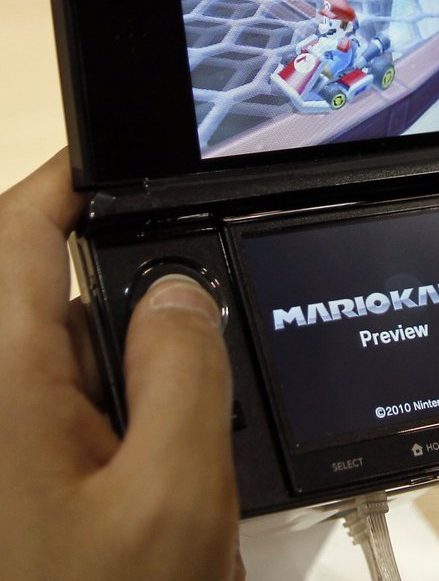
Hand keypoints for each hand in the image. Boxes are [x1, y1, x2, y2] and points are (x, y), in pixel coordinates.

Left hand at [0, 151, 243, 580]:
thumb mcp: (169, 501)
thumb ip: (184, 375)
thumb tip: (178, 290)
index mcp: (1, 380)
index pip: (19, 231)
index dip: (68, 178)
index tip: (121, 156)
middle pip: (56, 298)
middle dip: (133, 301)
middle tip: (199, 344)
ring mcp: (6, 436)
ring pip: (71, 361)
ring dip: (134, 374)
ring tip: (180, 443)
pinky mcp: (20, 471)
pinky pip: (69, 411)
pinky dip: (119, 415)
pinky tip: (158, 471)